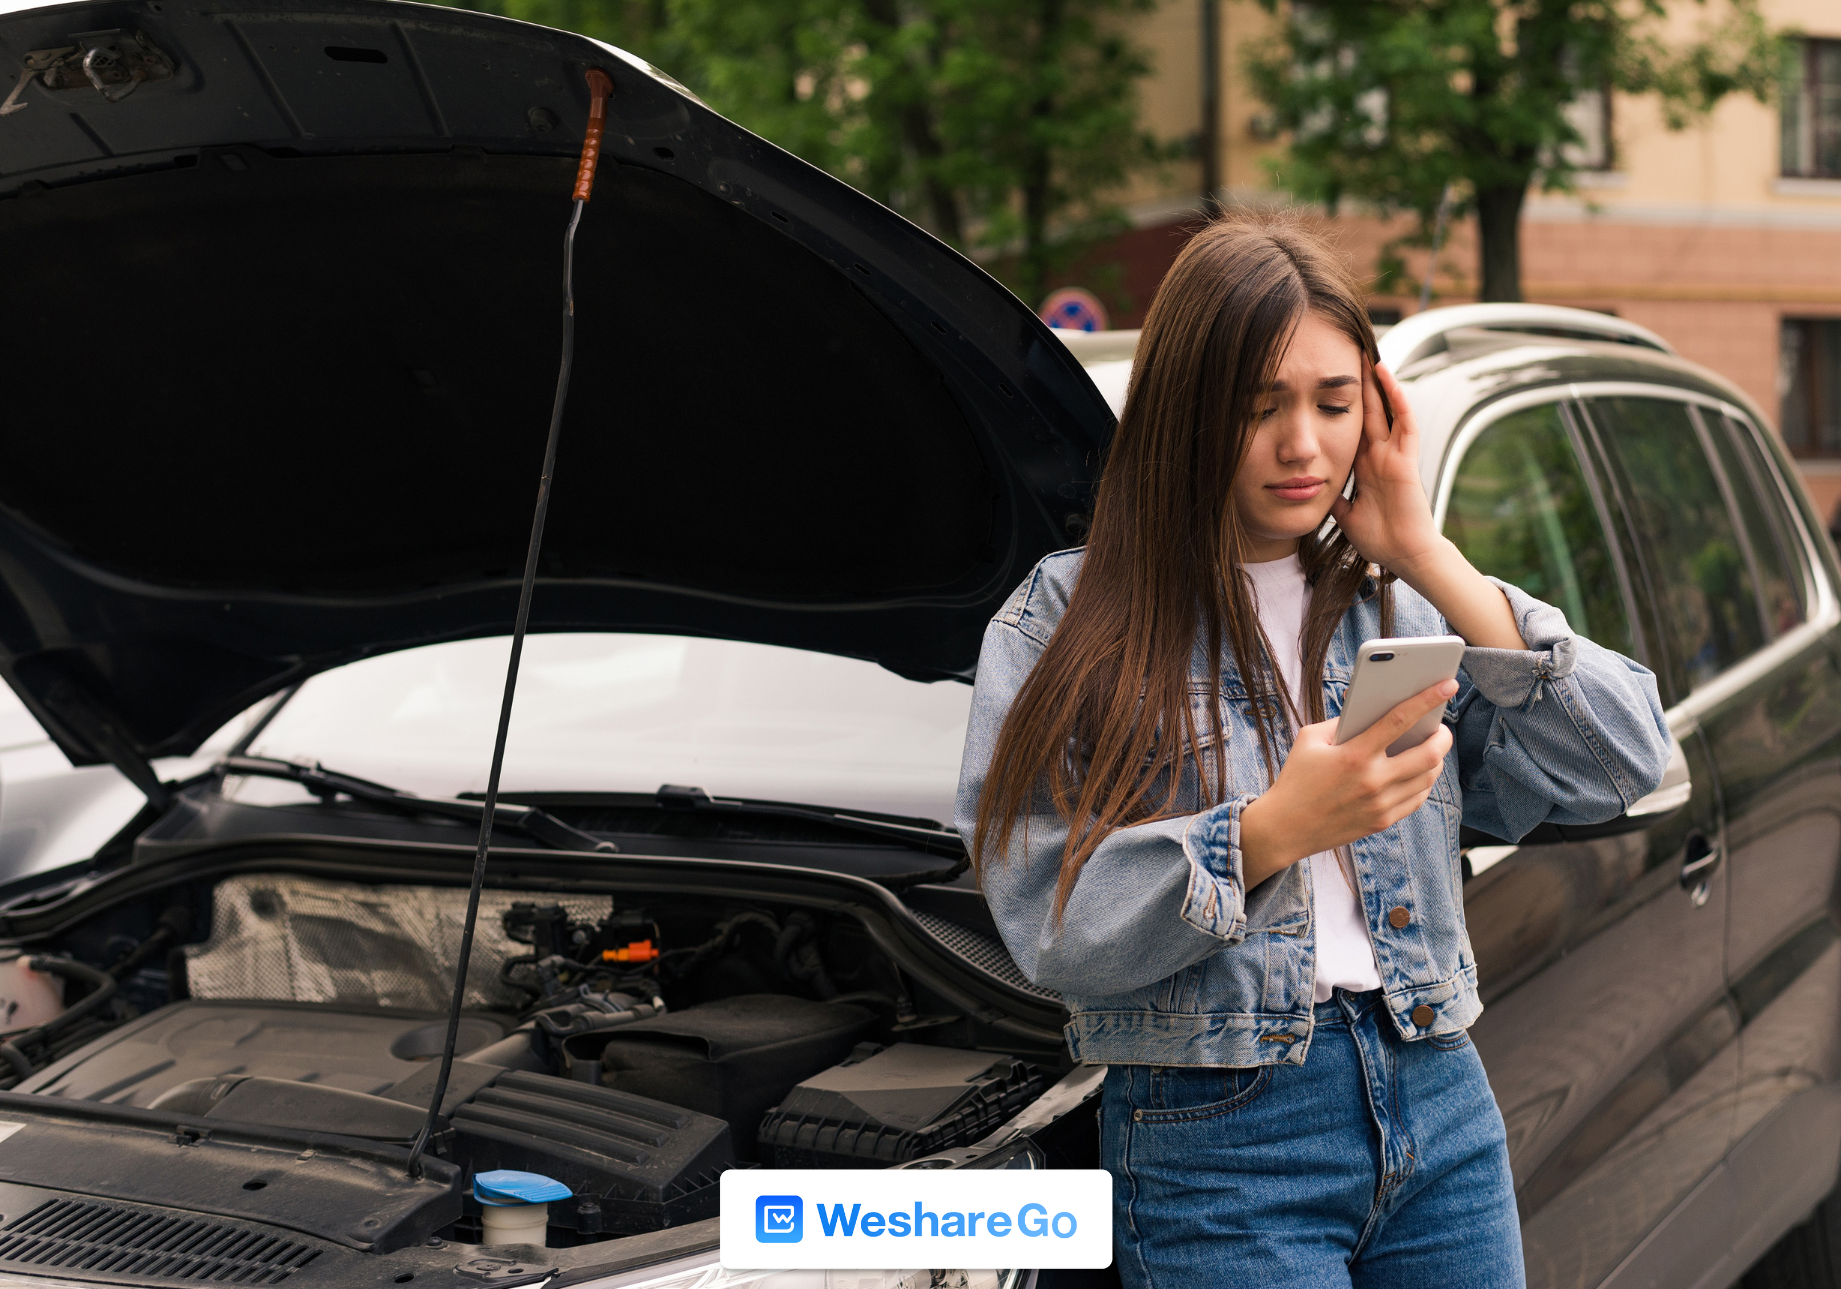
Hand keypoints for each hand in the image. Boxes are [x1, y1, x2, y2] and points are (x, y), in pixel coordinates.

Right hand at [1237, 679, 1456, 886]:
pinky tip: (1419, 771)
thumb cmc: (1296, 777)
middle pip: (1428, 754)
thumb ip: (1342, 722)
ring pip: (1428, 777)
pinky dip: (1424, 781)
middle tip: (1441, 727)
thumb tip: (1374, 711)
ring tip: (1432, 747)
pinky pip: (1417, 798)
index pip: (1400, 720)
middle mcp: (1372, 781)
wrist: (1285, 827)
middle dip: (1443, 736)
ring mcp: (1380, 804)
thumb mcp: (1310, 739)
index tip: (1448, 684)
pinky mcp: (1383, 821)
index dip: (1428, 699)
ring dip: (1435, 759)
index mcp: (1353, 755)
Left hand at [1327, 361, 1442, 576]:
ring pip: (1389, 412)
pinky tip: (1390, 382)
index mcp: (1365, 467)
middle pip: (1369, 413)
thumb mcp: (1346, 515)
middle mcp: (1379, 457)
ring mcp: (1394, 456)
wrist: (1403, 555)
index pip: (1352, 429)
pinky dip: (1399, 402)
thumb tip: (1316, 490)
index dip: (1342, 408)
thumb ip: (1335, 499)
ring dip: (1381, 387)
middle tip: (1350, 360)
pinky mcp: (1407, 461)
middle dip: (1360, 388)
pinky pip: (1405, 425)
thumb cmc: (1380, 539)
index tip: (1329, 388)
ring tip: (1372, 359)